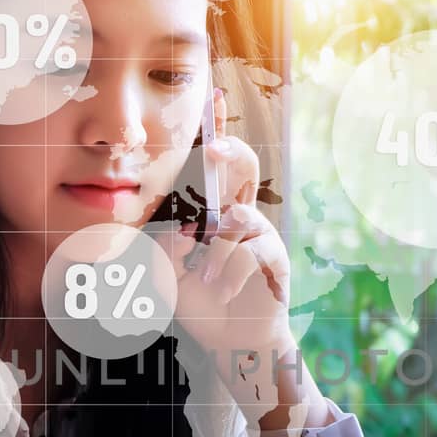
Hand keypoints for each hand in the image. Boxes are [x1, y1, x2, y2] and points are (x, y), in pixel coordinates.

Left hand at [154, 89, 332, 429]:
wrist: (230, 341)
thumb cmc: (198, 304)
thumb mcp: (165, 277)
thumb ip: (163, 252)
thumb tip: (180, 232)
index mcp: (210, 209)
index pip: (212, 162)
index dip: (215, 127)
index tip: (211, 95)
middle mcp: (236, 213)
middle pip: (243, 163)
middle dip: (229, 152)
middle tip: (213, 152)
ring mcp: (258, 232)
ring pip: (239, 217)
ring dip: (216, 251)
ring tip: (206, 279)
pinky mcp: (273, 257)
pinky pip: (251, 250)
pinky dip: (230, 271)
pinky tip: (220, 291)